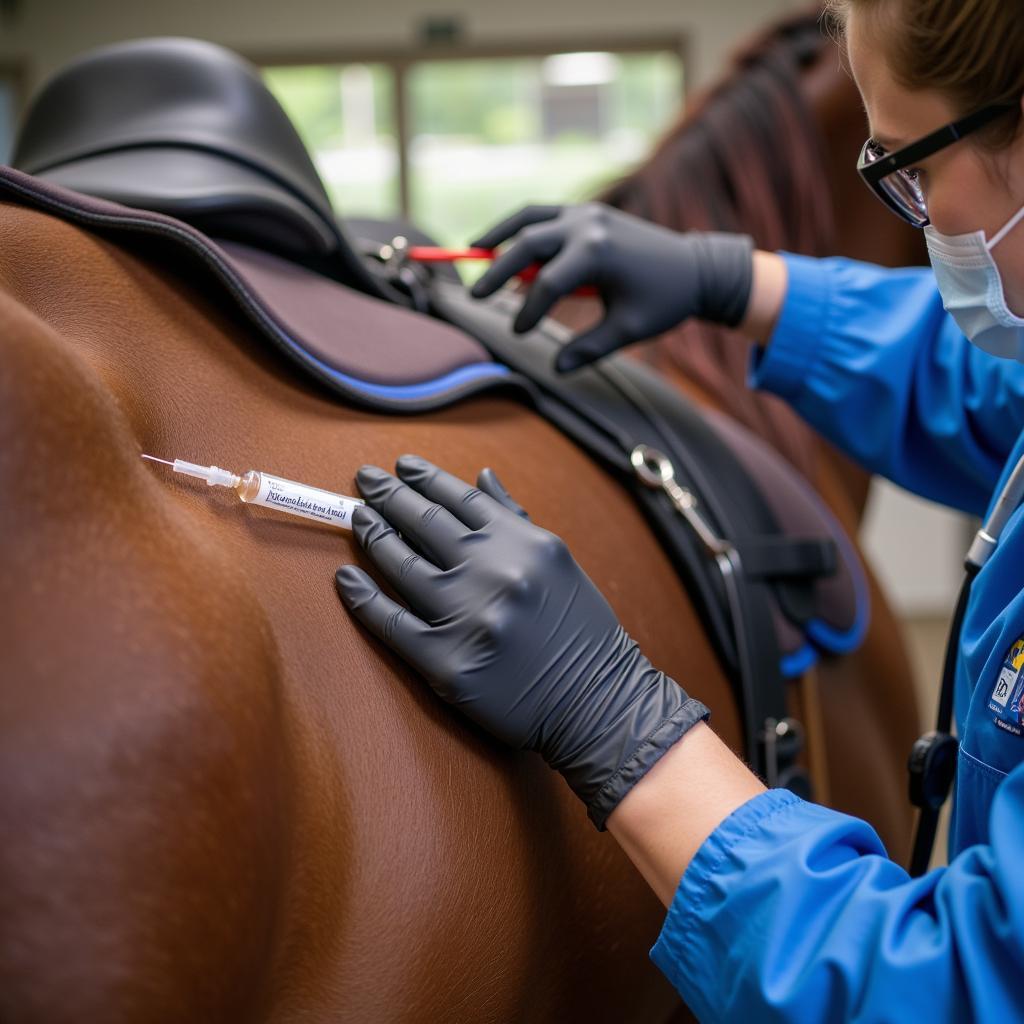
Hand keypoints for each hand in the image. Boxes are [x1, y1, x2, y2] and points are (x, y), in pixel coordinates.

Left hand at [335, 455, 708, 828]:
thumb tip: (480, 475)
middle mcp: (495, 575)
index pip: (461, 500)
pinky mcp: (447, 664)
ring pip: (402, 566)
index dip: (425, 478)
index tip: (400, 465)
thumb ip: (515, 518)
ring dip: (373, 536)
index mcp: (524, 545)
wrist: (598, 703)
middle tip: (364, 479)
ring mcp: (468, 619)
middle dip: (389, 496)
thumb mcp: (558, 563)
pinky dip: (363, 598)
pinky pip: (392, 623)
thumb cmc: (580, 631)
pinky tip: (346, 578)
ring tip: (357, 518)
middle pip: (426, 524)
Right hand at [469, 203, 753, 371]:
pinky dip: (519, 227)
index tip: (519, 334)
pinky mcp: (588, 213)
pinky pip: (544, 215)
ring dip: (499, 234)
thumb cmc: (665, 301)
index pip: (547, 284)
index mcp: (598, 252)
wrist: (697, 268)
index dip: (529, 312)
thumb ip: (589, 348)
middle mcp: (587, 225)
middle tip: (475, 296)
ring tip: (471, 251)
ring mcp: (586, 213)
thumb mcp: (628, 329)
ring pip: (530, 218)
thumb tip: (557, 369)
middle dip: (497, 270)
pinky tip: (499, 241)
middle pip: (527, 244)